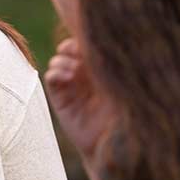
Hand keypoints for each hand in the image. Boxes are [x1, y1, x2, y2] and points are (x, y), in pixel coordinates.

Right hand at [43, 38, 114, 164]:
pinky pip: (51, 77)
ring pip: (58, 60)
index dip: (84, 39)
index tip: (89, 42)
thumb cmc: (127, 111)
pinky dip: (56, 73)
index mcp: (103, 67)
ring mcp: (72, 85)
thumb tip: (114, 38)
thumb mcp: (124, 83)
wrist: (113, 141)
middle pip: (70, 48)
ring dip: (63, 61)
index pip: (87, 45)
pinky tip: (68, 78)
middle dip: (71, 47)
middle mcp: (86, 74)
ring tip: (74, 70)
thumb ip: (117, 64)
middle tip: (78, 51)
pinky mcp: (60, 97)